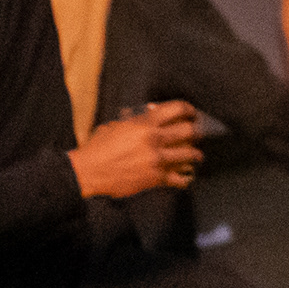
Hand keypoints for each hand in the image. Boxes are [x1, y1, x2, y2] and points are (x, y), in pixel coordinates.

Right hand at [71, 101, 201, 200]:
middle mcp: (154, 140)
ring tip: (197, 155)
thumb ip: (136, 121)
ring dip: (196, 154)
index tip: (192, 112)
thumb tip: (150, 116)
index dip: (188, 109)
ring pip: (189, 154)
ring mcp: (157, 160)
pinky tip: (186, 177)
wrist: (89, 171)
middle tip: (199, 132)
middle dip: (197, 131)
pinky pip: (179, 178)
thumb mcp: (117, 125)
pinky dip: (184, 178)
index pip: (176, 109)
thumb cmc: (99, 147)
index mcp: (145, 123)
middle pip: (189, 131)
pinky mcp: (156, 178)